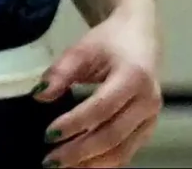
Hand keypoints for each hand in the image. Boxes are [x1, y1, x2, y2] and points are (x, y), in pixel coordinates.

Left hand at [41, 10, 162, 168]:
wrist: (141, 36)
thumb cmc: (110, 41)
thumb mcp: (84, 48)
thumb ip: (62, 71)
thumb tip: (40, 96)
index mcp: (133, 76)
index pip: (101, 108)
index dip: (75, 124)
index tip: (49, 134)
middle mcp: (147, 102)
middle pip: (112, 135)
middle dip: (80, 152)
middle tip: (51, 161)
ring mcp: (151, 119)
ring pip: (122, 151)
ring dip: (92, 164)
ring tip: (64, 168)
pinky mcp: (149, 130)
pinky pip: (127, 152)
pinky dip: (104, 163)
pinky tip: (83, 165)